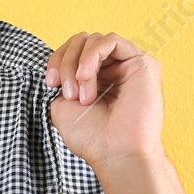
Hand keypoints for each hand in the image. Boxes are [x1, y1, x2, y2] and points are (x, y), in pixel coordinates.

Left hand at [45, 32, 164, 170]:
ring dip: (78, 64)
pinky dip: (92, 54)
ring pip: (93, 40)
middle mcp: (113, 68)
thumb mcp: (62, 106)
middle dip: (66, 62)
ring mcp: (129, 64)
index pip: (72, 51)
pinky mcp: (143, 63)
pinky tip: (85, 74)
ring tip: (80, 93)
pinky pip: (111, 40)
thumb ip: (60, 80)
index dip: (57, 61)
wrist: (116, 154)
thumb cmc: (93, 137)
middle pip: (81, 42)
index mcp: (96, 77)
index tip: (50, 84)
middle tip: (66, 91)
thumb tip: (57, 64)